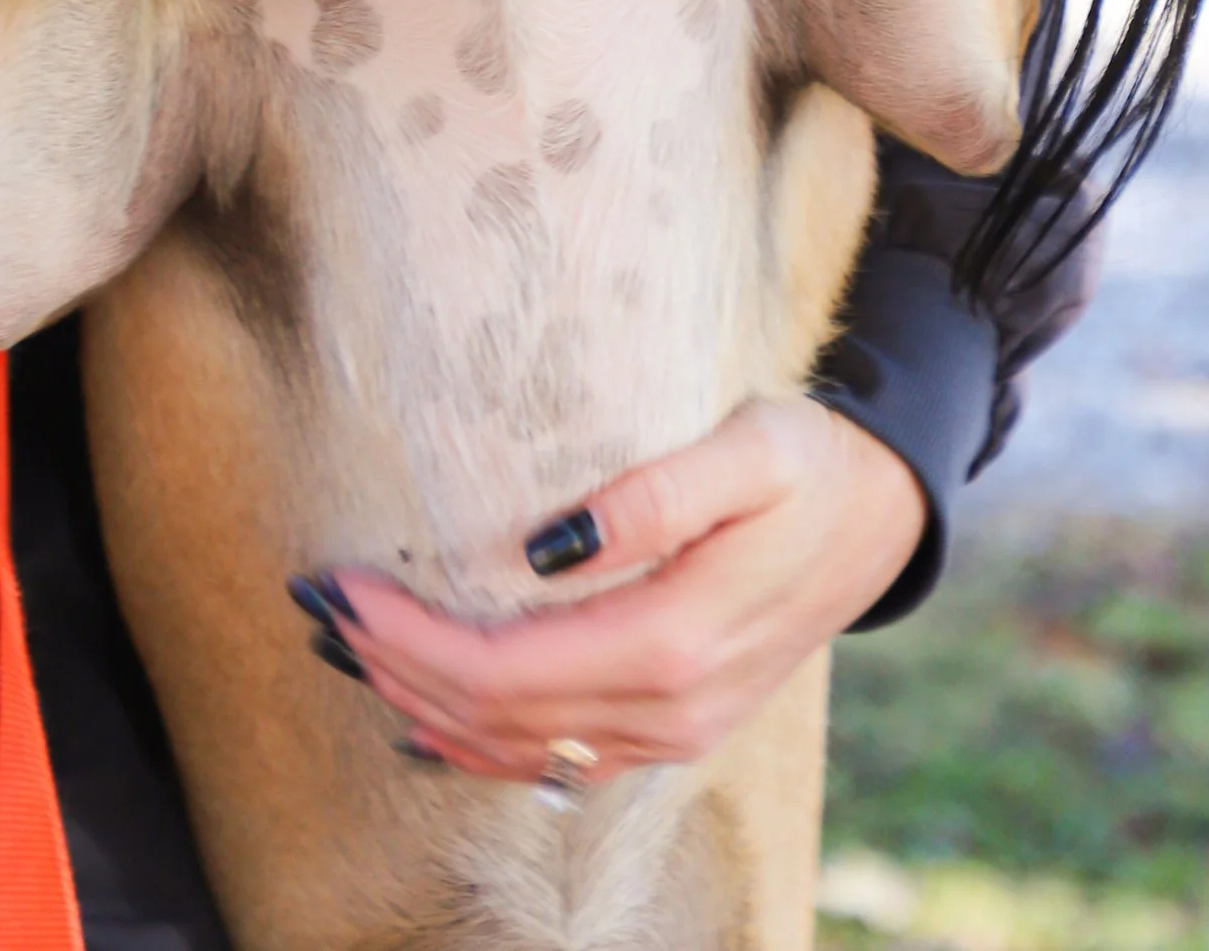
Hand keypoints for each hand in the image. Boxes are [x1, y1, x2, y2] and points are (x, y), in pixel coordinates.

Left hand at [314, 399, 923, 779]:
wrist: (887, 515)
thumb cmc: (810, 464)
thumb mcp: (746, 449)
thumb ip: (650, 496)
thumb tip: (544, 544)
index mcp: (671, 642)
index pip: (502, 667)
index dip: (411, 639)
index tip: (345, 589)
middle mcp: (667, 709)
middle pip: (495, 716)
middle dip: (397, 669)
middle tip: (320, 612)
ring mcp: (673, 730)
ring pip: (519, 748)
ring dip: (426, 708)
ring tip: (351, 657)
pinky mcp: (676, 726)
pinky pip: (559, 759)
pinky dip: (482, 744)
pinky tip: (433, 727)